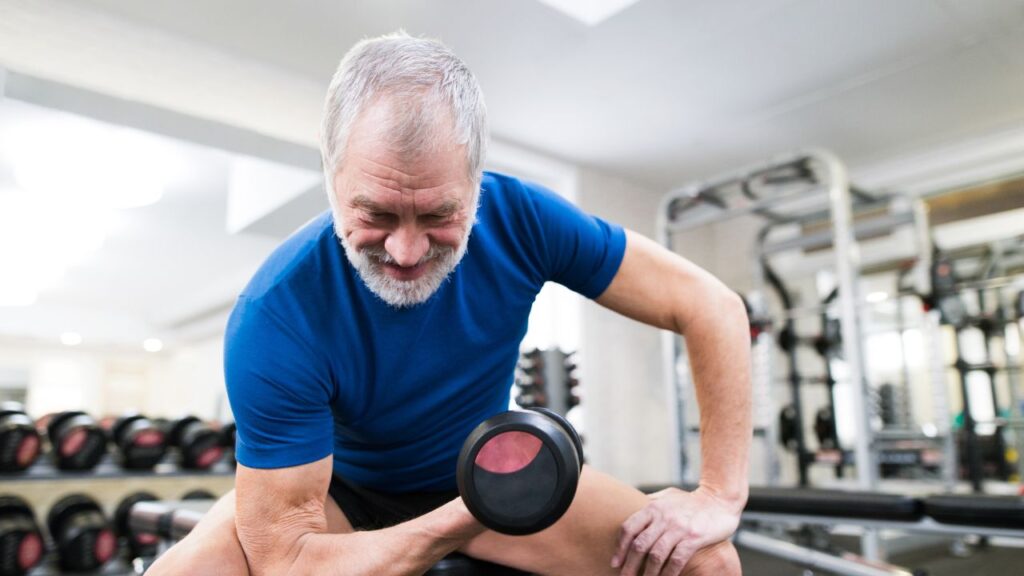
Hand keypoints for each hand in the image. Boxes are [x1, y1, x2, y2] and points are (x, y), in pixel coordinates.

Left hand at [611, 486, 740, 575]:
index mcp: (653, 507)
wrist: (720, 500)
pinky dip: (668, 573)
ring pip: (655, 555)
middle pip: (639, 545)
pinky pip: (676, 560)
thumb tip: (633, 509)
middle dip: (629, 565)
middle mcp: (663, 517)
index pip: (629, 528)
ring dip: (647, 573)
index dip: (619, 547)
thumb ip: (651, 503)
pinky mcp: (694, 538)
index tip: (615, 563)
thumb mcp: (667, 496)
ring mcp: (678, 528)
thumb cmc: (691, 501)